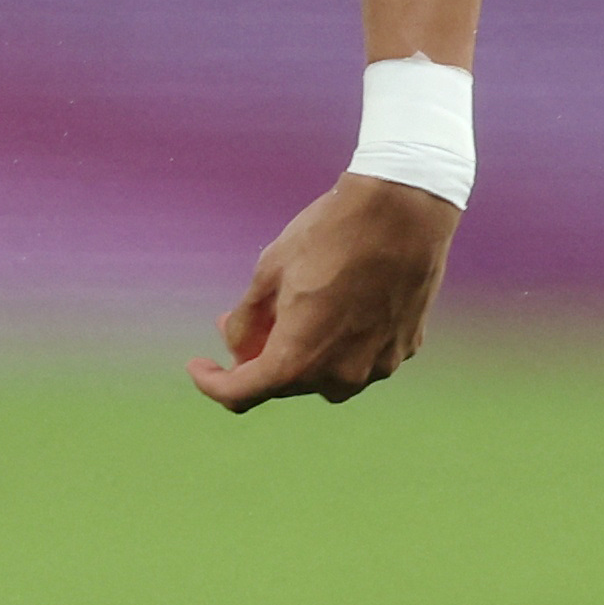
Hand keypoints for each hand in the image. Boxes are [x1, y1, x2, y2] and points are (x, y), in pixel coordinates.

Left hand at [189, 174, 457, 412]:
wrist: (403, 211)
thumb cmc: (330, 235)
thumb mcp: (268, 273)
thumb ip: (245, 321)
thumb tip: (236, 349)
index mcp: (297, 361)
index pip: (241, 394)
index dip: (212, 383)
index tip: (199, 365)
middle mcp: (339, 376)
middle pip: (285, 382)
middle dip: (256, 359)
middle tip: (235, 324)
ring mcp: (377, 366)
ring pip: (325, 374)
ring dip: (302, 354)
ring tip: (290, 312)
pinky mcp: (404, 348)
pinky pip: (360, 358)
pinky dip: (340, 343)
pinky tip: (337, 305)